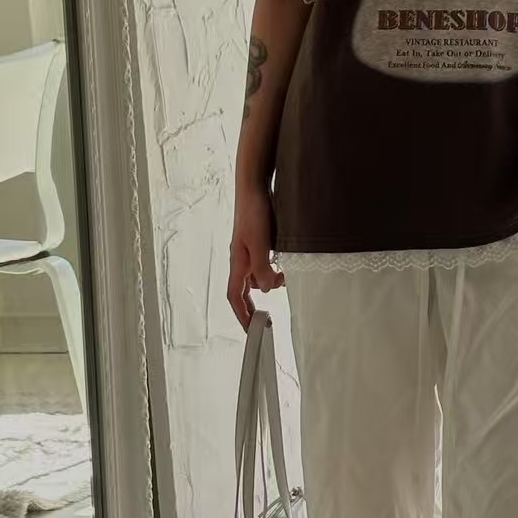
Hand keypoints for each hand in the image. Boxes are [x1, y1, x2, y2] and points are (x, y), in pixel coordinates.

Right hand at [228, 185, 283, 327]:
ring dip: (266, 285)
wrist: (254, 186)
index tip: (251, 330)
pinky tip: (282, 266)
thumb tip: (266, 290)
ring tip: (283, 281)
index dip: (242, 315)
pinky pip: (261, 265)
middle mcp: (240, 260)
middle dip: (251, 308)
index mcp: (238, 262)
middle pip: (242, 291)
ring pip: (254, 278)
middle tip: (265, 321)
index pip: (235, 296)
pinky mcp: (256, 243)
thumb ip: (262, 267)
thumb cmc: (254, 211)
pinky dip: (270, 271)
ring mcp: (248, 251)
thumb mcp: (260, 242)